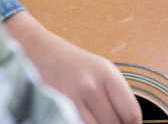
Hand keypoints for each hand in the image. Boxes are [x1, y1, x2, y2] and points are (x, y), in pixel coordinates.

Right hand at [5, 11, 141, 123]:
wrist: (35, 51)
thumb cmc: (70, 63)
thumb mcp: (99, 71)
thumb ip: (116, 96)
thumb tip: (130, 123)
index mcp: (107, 73)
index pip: (131, 114)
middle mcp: (90, 85)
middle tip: (104, 120)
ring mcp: (70, 98)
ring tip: (91, 118)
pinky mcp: (53, 107)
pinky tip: (78, 118)